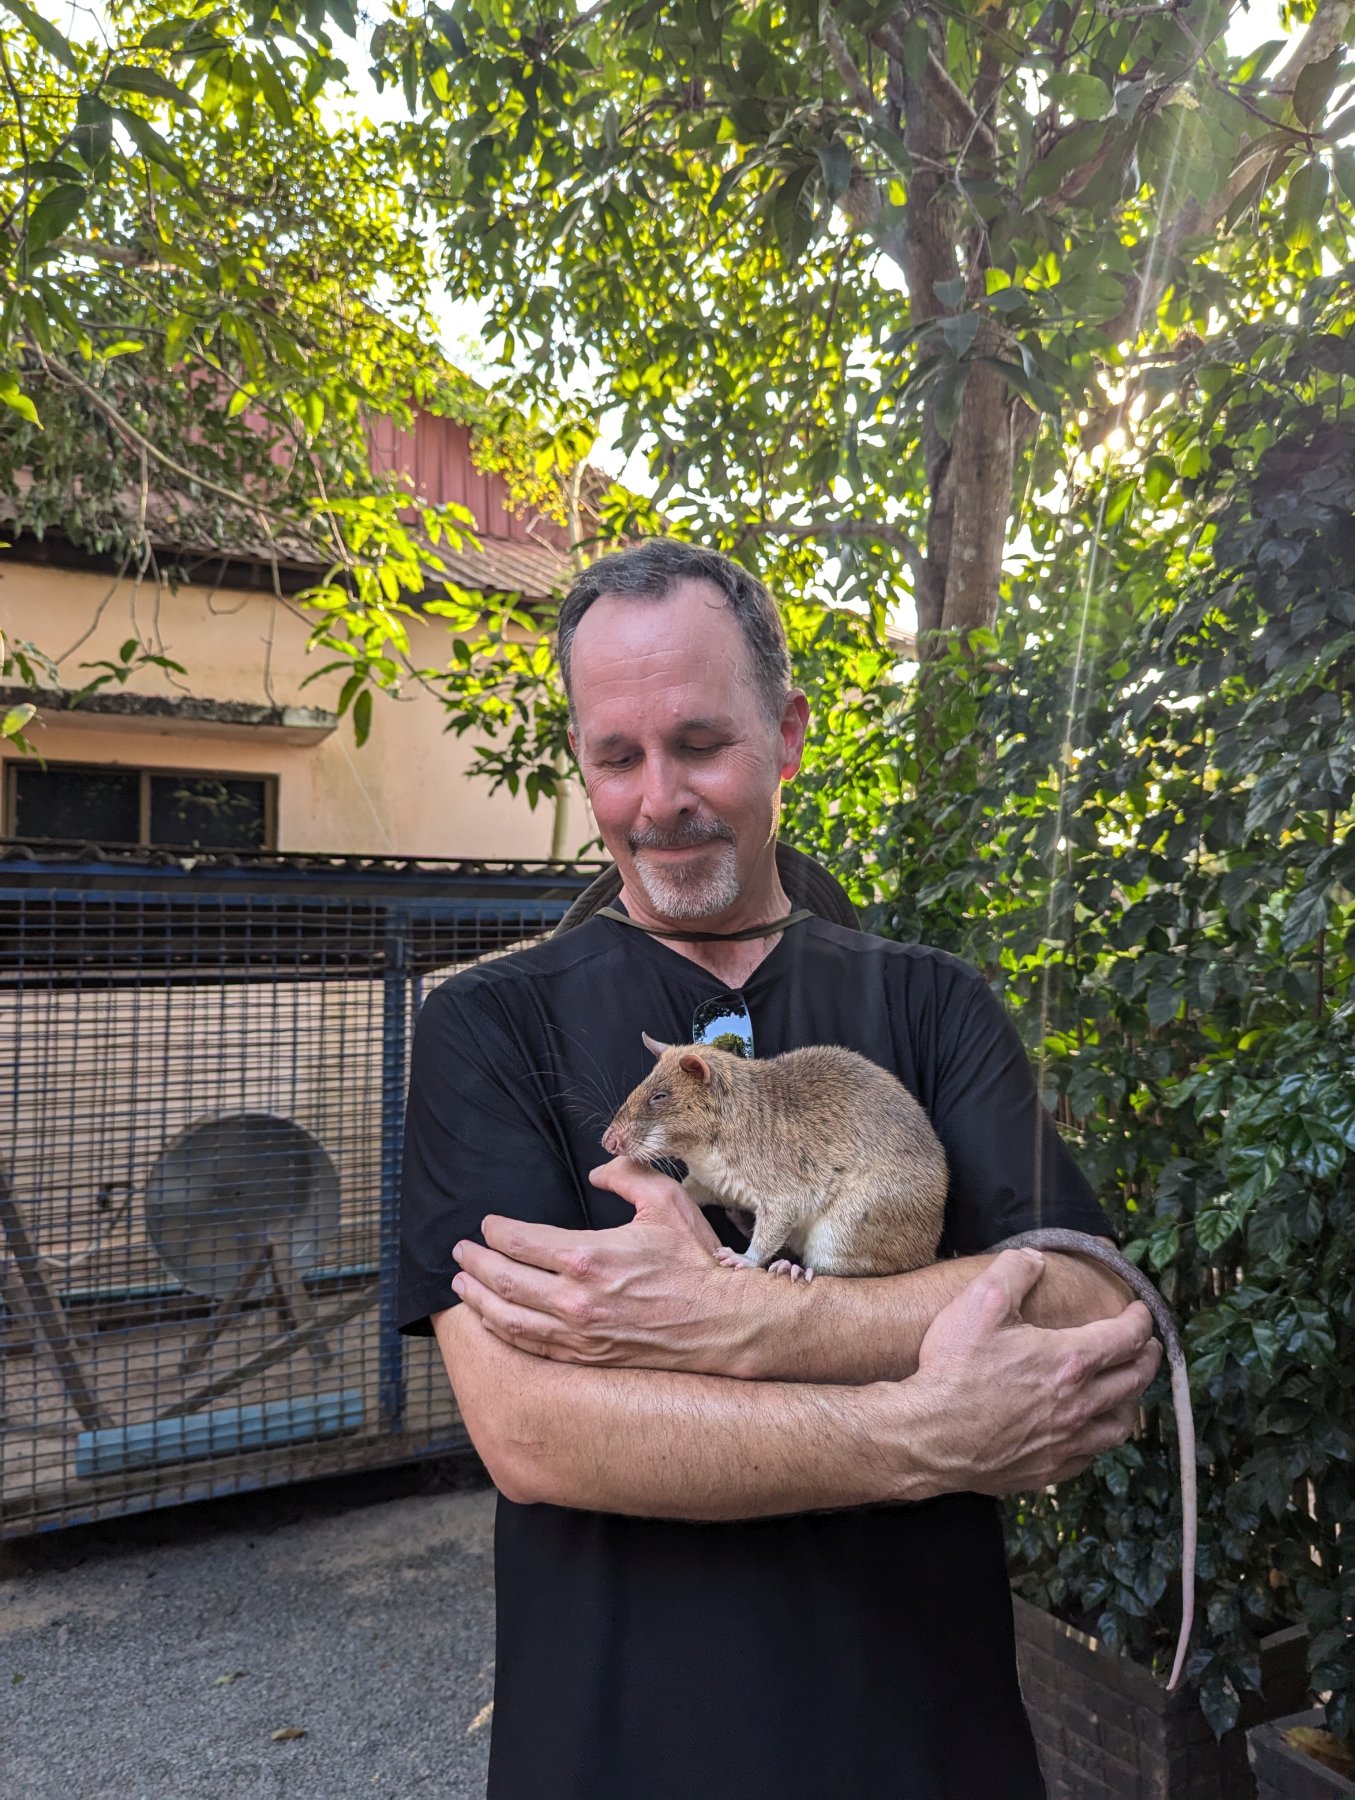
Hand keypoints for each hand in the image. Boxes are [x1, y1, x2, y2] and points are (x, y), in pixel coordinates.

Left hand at [450, 1158, 751, 1371]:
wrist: (722, 1323)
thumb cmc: (695, 1262)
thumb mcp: (666, 1202)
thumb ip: (626, 1176)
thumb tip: (596, 1170)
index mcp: (587, 1256)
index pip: (520, 1241)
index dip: (495, 1231)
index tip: (486, 1224)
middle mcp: (574, 1299)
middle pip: (504, 1280)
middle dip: (474, 1263)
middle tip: (459, 1251)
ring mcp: (578, 1334)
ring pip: (508, 1318)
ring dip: (478, 1300)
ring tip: (461, 1286)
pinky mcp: (587, 1357)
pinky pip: (531, 1346)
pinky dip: (503, 1332)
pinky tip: (493, 1321)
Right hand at [893, 1248, 1161, 1497]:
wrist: (928, 1436)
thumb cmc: (954, 1370)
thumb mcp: (980, 1303)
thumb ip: (1014, 1271)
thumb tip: (1036, 1259)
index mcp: (1070, 1361)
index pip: (1126, 1337)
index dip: (1140, 1319)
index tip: (1140, 1311)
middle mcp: (1079, 1404)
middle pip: (1134, 1381)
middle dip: (1147, 1358)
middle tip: (1147, 1346)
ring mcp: (1067, 1441)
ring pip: (1120, 1424)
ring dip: (1131, 1402)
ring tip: (1127, 1389)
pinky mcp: (1049, 1469)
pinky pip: (1091, 1455)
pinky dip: (1099, 1437)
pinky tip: (1089, 1430)